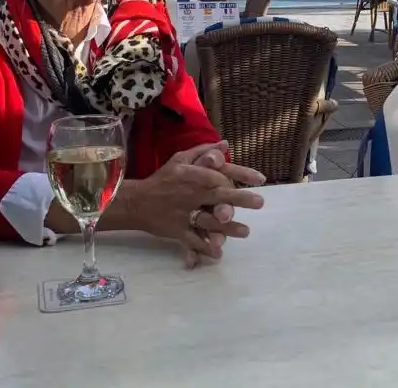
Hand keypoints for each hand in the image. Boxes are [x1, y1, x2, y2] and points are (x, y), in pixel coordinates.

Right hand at [122, 142, 264, 267]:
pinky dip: (205, 248)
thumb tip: (225, 144)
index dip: (238, 176)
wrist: (137, 201)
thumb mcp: (180, 159)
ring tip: (246, 231)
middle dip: (239, 198)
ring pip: (208, 221)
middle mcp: (189, 194)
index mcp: (191, 175)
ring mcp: (183, 214)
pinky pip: (193, 240)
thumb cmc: (162, 179)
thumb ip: (203, 151)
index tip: (258, 179)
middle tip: (260, 202)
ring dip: (227, 227)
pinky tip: (219, 253)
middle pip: (217, 196)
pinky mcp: (177, 230)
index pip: (217, 175)